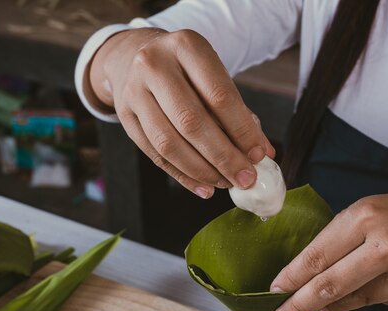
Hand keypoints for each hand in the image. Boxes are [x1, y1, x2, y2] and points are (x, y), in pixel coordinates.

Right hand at [87, 28, 274, 198]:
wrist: (136, 57)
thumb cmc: (186, 71)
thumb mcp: (214, 76)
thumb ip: (239, 113)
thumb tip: (263, 154)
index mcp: (186, 46)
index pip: (219, 95)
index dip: (241, 130)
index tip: (258, 155)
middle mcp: (154, 65)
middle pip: (192, 122)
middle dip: (223, 156)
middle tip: (244, 178)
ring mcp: (134, 91)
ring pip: (169, 143)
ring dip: (201, 170)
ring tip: (224, 182)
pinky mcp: (125, 116)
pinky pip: (155, 154)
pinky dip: (182, 175)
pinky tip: (203, 187)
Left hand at [270, 176, 387, 310]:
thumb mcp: (373, 210)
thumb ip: (341, 242)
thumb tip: (311, 281)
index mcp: (368, 217)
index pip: (317, 255)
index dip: (292, 277)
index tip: (274, 290)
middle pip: (330, 286)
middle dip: (299, 306)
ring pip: (357, 300)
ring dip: (339, 300)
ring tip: (339, 290)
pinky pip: (387, 304)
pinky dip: (382, 294)